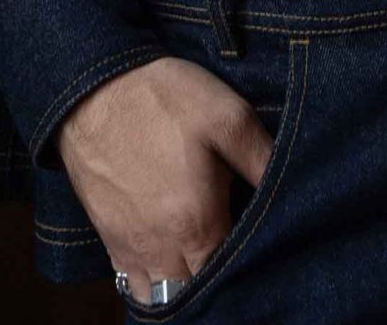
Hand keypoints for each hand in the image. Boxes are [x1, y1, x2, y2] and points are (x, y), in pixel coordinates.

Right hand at [56, 53, 274, 302]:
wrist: (92, 89)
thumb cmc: (162, 100)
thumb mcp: (227, 115)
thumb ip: (262, 159)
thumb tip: (294, 192)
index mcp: (198, 226)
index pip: (232, 274)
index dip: (249, 264)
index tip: (259, 246)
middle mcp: (163, 250)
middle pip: (197, 292)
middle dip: (217, 280)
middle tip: (231, 251)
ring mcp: (131, 249)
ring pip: (162, 296)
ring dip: (183, 287)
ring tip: (199, 262)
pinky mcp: (109, 238)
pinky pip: (132, 284)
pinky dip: (152, 283)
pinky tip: (167, 261)